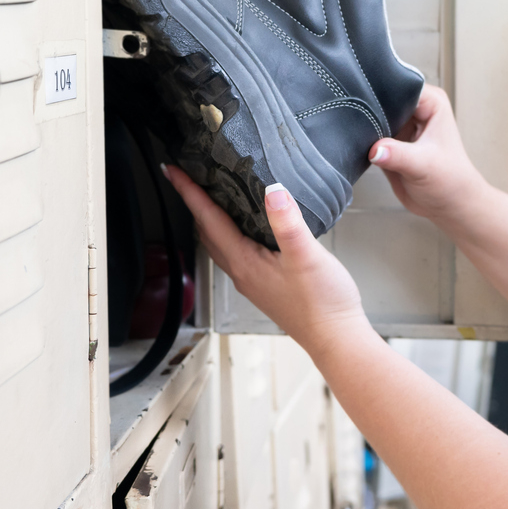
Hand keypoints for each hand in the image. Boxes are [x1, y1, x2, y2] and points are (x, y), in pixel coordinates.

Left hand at [163, 165, 371, 352]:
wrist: (335, 338)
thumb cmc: (323, 302)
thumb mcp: (307, 256)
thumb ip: (288, 223)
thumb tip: (272, 190)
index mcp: (244, 262)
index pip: (208, 220)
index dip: (189, 192)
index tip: (172, 170)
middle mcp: (241, 273)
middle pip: (207, 232)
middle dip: (193, 203)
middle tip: (186, 177)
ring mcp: (252, 281)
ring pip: (219, 244)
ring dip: (209, 219)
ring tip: (208, 196)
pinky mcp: (265, 285)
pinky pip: (236, 253)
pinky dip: (229, 233)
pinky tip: (244, 227)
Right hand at [367, 87, 491, 228]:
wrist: (449, 207)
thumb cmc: (451, 182)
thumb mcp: (425, 166)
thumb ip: (399, 155)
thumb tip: (375, 149)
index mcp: (431, 103)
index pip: (400, 86)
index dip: (382, 93)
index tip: (366, 103)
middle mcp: (415, 111)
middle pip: (383, 99)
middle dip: (370, 110)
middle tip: (355, 121)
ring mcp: (402, 127)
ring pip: (373, 117)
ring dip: (364, 127)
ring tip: (356, 135)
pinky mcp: (389, 144)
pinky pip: (369, 136)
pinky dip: (362, 141)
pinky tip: (356, 146)